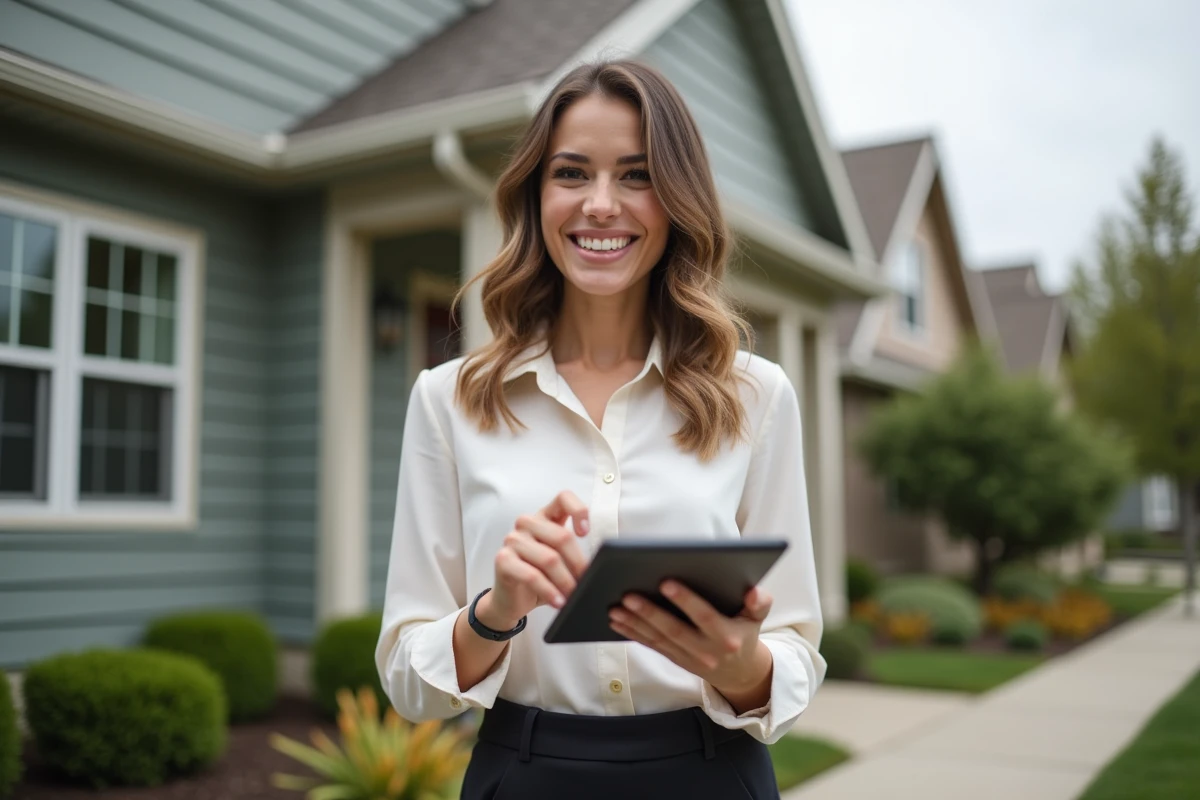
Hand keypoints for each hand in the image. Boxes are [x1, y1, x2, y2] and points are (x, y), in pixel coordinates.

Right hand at [478, 491, 590, 630]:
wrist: (511, 600)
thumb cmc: (540, 577)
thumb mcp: (562, 561)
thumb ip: (574, 553)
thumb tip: (599, 563)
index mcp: (545, 516)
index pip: (563, 498)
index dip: (578, 511)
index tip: (585, 533)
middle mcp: (527, 523)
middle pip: (561, 536)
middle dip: (578, 564)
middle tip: (586, 582)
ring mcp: (513, 540)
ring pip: (549, 558)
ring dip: (565, 582)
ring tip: (573, 596)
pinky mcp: (503, 559)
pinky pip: (531, 575)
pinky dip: (548, 591)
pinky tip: (557, 601)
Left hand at [609, 582, 773, 708]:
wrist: (740, 672)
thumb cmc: (745, 631)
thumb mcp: (757, 618)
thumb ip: (760, 602)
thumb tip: (755, 591)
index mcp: (727, 636)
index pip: (704, 616)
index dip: (685, 600)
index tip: (665, 582)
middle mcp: (707, 651)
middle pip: (674, 630)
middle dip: (650, 612)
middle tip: (628, 595)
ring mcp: (689, 658)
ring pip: (658, 640)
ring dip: (634, 624)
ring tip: (614, 607)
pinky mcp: (675, 660)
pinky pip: (652, 646)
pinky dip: (632, 634)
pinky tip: (616, 620)